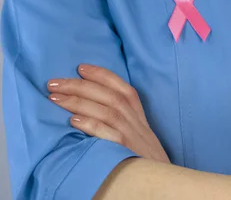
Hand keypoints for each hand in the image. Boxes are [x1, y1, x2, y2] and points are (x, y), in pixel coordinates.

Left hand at [48, 64, 169, 163]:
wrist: (160, 179)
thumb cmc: (143, 158)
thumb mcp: (138, 133)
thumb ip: (122, 119)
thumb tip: (90, 103)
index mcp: (138, 115)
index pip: (123, 88)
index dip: (102, 75)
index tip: (80, 67)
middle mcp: (136, 122)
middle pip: (110, 96)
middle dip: (81, 86)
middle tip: (54, 83)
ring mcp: (133, 136)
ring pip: (107, 111)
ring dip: (79, 102)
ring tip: (55, 99)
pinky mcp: (127, 150)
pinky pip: (109, 134)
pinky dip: (92, 125)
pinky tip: (73, 121)